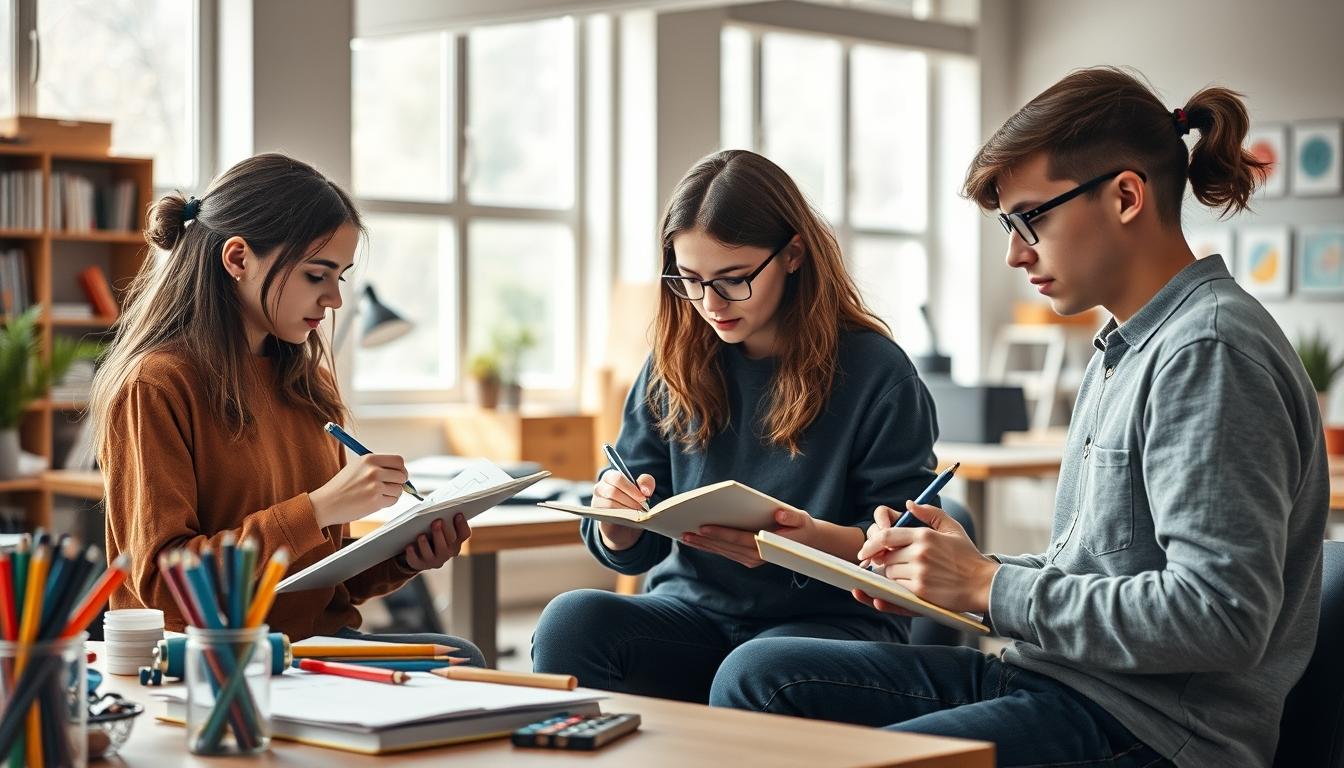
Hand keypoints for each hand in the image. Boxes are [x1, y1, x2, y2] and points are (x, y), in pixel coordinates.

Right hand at [310, 453, 409, 528]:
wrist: (326, 503)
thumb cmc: (341, 487)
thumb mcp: (357, 467)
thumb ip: (377, 466)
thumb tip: (399, 471)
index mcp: (370, 459)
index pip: (398, 460)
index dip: (401, 469)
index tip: (398, 474)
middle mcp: (374, 471)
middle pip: (402, 475)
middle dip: (399, 482)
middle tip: (390, 487)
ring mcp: (375, 486)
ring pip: (399, 489)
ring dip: (393, 494)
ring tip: (378, 495)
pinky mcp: (375, 501)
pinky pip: (393, 500)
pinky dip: (388, 502)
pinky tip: (376, 502)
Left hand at [400, 515, 470, 570]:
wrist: (419, 553)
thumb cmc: (431, 533)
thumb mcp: (439, 527)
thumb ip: (442, 519)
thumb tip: (438, 504)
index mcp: (456, 541)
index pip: (464, 534)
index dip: (462, 525)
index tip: (458, 514)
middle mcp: (448, 552)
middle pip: (448, 544)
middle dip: (441, 533)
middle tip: (436, 521)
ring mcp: (435, 560)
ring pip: (432, 554)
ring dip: (426, 544)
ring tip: (421, 535)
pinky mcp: (421, 565)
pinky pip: (416, 561)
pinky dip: (412, 554)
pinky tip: (409, 546)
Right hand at [592, 469, 653, 550]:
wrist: (625, 521)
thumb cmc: (633, 500)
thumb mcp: (643, 489)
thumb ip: (646, 482)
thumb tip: (645, 490)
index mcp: (610, 476)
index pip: (617, 478)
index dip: (631, 488)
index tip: (643, 498)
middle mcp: (600, 487)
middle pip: (613, 492)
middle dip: (630, 501)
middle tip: (642, 508)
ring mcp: (596, 501)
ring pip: (609, 504)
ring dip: (625, 509)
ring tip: (637, 514)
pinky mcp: (597, 514)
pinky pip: (606, 514)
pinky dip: (619, 516)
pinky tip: (629, 519)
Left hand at [682, 507, 815, 567]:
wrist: (807, 544)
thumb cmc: (801, 527)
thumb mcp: (801, 519)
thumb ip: (791, 518)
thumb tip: (779, 515)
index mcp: (766, 546)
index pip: (739, 539)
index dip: (720, 533)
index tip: (702, 527)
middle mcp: (756, 557)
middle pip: (726, 547)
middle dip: (704, 540)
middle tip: (684, 532)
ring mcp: (751, 560)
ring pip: (723, 552)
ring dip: (704, 545)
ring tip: (685, 537)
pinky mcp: (748, 560)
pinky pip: (726, 553)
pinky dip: (711, 547)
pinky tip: (698, 541)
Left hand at [853, 500, 998, 613]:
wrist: (983, 583)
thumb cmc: (967, 556)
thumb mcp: (952, 528)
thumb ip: (930, 513)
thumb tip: (909, 504)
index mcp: (924, 536)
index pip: (886, 536)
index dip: (871, 544)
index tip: (864, 551)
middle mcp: (919, 553)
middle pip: (885, 557)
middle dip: (886, 562)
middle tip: (895, 565)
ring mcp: (919, 573)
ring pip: (889, 574)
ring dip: (893, 576)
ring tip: (910, 575)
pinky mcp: (921, 592)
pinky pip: (897, 589)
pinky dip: (897, 589)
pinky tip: (904, 588)